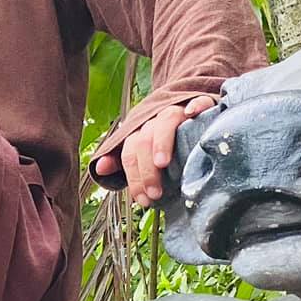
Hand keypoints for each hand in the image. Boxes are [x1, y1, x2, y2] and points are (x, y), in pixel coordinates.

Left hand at [95, 95, 216, 208]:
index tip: (143, 200)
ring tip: (161, 163)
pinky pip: (198, 101)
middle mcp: (156, 121)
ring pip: (166, 121)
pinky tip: (194, 113)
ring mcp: (177, 111)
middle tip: (155, 193)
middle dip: (146, 170)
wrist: (186, 112)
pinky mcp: (199, 104)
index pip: (129, 153)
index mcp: (140, 132)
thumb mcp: (141, 153)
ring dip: (161, 142)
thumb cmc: (163, 142)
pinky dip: (196, 106)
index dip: (134, 178)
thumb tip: (100, 169)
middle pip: (144, 141)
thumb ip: (122, 162)